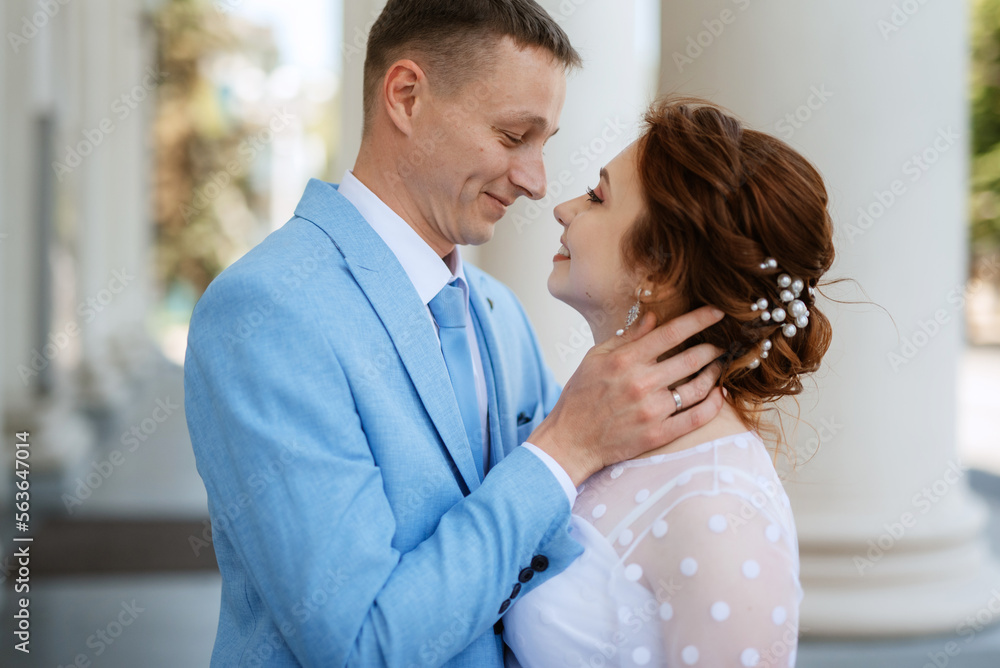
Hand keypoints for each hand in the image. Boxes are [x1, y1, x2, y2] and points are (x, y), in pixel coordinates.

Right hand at [529, 306, 725, 485]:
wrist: (571, 440)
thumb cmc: (580, 396)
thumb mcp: (595, 358)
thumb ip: (627, 337)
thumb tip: (653, 317)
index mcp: (625, 360)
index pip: (672, 333)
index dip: (699, 319)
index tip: (717, 312)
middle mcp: (641, 383)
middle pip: (692, 358)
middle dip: (712, 348)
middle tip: (719, 345)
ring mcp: (652, 410)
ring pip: (698, 387)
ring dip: (714, 374)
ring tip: (718, 367)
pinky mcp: (658, 434)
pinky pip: (696, 418)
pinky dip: (713, 405)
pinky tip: (719, 394)